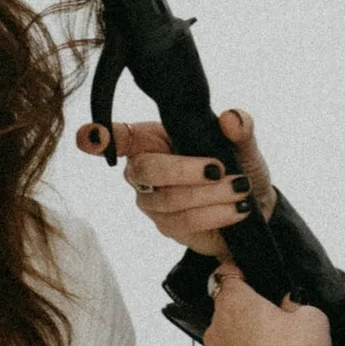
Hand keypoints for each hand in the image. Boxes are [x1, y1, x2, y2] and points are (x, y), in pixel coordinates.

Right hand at [75, 105, 274, 260]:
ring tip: (240, 189)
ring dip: (210, 195)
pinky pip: (185, 221)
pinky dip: (216, 213)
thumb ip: (239, 128)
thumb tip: (231, 119)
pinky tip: (237, 209)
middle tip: (219, 169)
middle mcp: (143, 170)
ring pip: (170, 199)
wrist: (252, 204)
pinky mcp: (167, 227)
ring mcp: (152, 201)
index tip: (92, 136)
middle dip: (184, 170)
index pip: (119, 137)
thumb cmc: (236, 165)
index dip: (100, 137)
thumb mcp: (243, 143)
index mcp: (151, 139)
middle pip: (146, 170)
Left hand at [205, 258, 331, 345]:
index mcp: (234, 301)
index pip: (225, 275)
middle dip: (246, 306)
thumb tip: (288, 306)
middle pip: (226, 306)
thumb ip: (296, 304)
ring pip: (229, 333)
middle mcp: (218, 326)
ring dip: (245, 333)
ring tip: (275, 341)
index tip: (248, 274)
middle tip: (274, 312)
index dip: (237, 271)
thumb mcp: (310, 315)